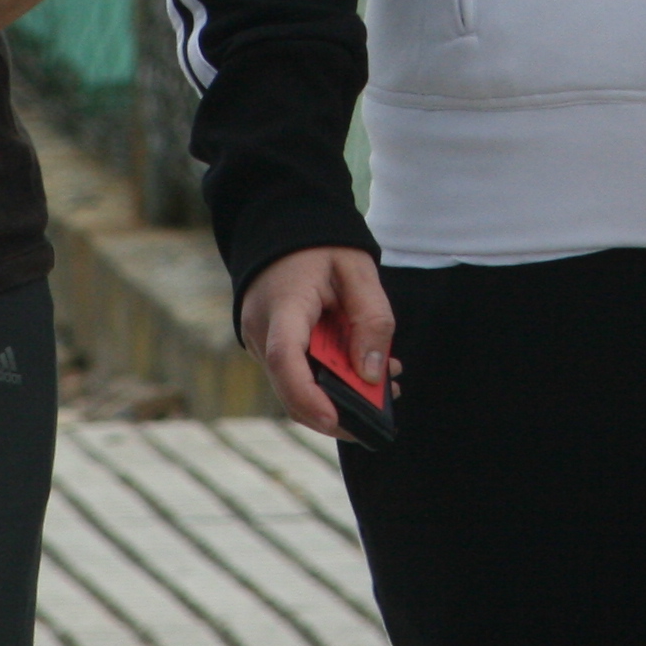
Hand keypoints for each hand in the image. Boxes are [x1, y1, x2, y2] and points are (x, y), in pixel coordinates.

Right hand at [240, 245, 396, 439]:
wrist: (285, 225)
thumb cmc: (321, 246)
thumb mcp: (358, 271)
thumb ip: (371, 320)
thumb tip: (372, 375)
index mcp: (283, 305)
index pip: (285, 358)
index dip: (308, 396)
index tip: (338, 420)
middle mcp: (261, 329)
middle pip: (291, 387)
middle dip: (337, 408)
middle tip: (384, 409)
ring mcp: (259, 340)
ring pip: (294, 385)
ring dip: (336, 394)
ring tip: (386, 383)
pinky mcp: (267, 345)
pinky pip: (295, 373)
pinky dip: (326, 379)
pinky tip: (361, 369)